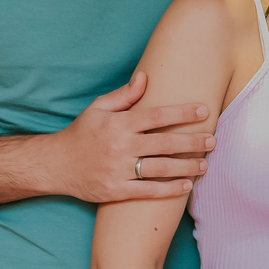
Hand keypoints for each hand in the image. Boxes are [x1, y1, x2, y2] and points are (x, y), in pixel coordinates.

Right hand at [48, 70, 215, 202]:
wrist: (55, 165)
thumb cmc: (81, 133)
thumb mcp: (98, 108)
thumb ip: (124, 95)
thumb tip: (146, 77)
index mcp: (118, 123)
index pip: (157, 116)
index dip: (182, 113)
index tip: (203, 111)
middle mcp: (120, 146)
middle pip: (164, 143)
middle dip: (192, 142)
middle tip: (212, 141)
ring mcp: (118, 170)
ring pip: (160, 168)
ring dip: (186, 167)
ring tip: (205, 164)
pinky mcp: (116, 191)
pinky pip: (148, 191)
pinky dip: (169, 190)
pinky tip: (186, 185)